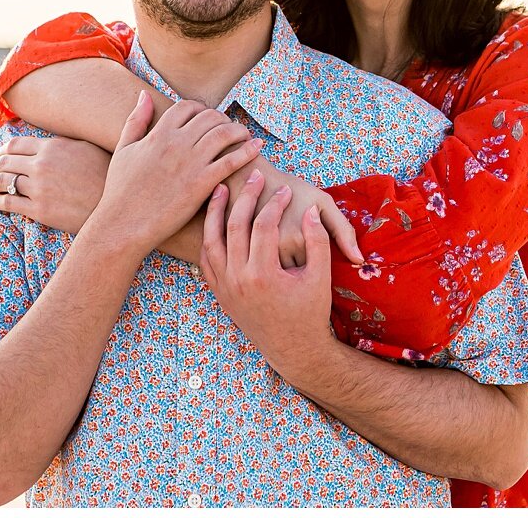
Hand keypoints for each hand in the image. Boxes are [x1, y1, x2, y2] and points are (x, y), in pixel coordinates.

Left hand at [0, 136, 109, 234]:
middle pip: (4, 162)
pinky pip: (9, 203)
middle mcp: (42, 165)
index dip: (2, 151)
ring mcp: (39, 188)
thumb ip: (65, 142)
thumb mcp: (88, 147)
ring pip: (3, 182)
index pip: (15, 144)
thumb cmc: (106, 174)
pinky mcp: (40, 209)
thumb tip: (51, 137)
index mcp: (53, 147)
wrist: (115, 204)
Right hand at [90, 94, 261, 256]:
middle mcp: (176, 143)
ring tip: (245, 135)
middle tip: (229, 127)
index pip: (187, 107)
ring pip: (224, 134)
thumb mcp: (124, 150)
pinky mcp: (202, 184)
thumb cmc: (121, 191)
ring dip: (239, 130)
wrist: (124, 225)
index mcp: (158, 134)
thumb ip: (135, 120)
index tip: (208, 118)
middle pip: (210, 117)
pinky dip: (247, 151)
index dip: (201, 109)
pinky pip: (231, 161)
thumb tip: (144, 95)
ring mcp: (190, 163)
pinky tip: (256, 148)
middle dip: (223, 118)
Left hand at [199, 171, 334, 378]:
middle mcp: (239, 279)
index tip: (285, 189)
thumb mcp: (320, 277)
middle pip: (235, 225)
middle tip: (256, 177)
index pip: (264, 225)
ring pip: (212, 240)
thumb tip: (310, 212)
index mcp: (264, 274)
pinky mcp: (219, 292)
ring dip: (215, 212)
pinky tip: (215, 221)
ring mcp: (225, 287)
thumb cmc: (310, 313)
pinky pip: (206, 259)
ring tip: (221, 189)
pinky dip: (208, 237)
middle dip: (246, 196)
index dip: (275, 203)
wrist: (292, 350)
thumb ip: (318, 241)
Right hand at [227, 163, 364, 268]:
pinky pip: (262, 275)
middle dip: (302, 279)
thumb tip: (359, 259)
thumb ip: (344, 231)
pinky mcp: (246, 255)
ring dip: (284, 281)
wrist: (253, 180)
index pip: (319, 271)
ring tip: (286, 280)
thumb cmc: (294, 191)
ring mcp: (260, 252)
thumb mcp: (323, 202)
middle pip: (298, 279)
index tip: (318, 268)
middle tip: (303, 274)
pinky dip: (268, 276)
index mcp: (303, 238)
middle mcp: (282, 248)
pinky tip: (270, 272)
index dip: (319, 271)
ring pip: (278, 281)